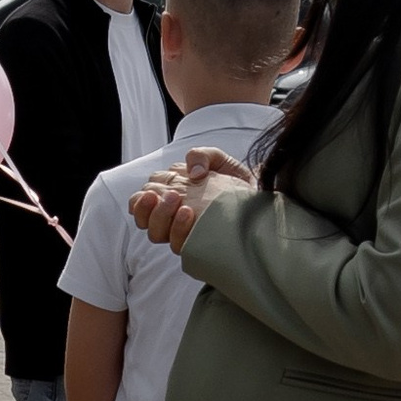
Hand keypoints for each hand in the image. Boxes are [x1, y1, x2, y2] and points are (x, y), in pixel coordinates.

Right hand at [129, 162, 257, 254]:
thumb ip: (201, 156)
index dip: (140, 201)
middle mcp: (172, 215)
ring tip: (183, 205)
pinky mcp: (197, 243)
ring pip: (157, 234)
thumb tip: (191, 172)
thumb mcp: (219, 160)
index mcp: (171, 194)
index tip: (150, 193)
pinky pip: (180, 245)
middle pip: (145, 220)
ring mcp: (184, 231)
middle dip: (149, 209)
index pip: (141, 203)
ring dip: (163, 218)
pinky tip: (191, 215)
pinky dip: (181, 229)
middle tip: (171, 196)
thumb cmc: (236, 180)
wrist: (261, 196)